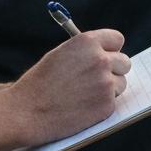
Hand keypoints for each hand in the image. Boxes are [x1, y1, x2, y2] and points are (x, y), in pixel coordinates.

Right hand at [13, 29, 130, 145]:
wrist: (26, 111)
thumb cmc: (39, 83)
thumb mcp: (60, 54)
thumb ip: (84, 51)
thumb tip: (104, 53)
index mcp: (88, 42)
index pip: (117, 39)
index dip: (111, 49)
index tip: (107, 56)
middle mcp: (101, 60)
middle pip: (124, 62)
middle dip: (114, 70)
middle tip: (98, 79)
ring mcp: (106, 83)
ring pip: (120, 84)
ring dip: (109, 89)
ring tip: (84, 95)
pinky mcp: (107, 106)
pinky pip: (113, 103)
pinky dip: (101, 106)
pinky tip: (82, 108)